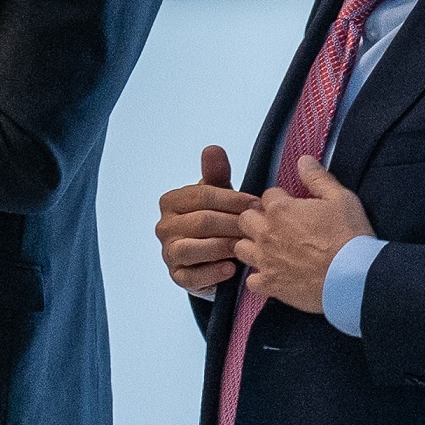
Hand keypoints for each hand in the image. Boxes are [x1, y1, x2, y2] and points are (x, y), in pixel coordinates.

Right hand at [159, 143, 251, 297]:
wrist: (212, 257)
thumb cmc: (217, 220)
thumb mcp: (218, 196)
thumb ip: (216, 174)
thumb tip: (213, 148)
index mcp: (172, 202)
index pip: (201, 196)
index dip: (232, 199)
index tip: (257, 204)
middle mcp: (164, 226)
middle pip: (201, 222)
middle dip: (233, 224)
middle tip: (260, 228)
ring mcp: (169, 252)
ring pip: (193, 248)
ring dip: (223, 247)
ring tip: (245, 247)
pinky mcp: (177, 276)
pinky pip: (193, 275)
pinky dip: (213, 272)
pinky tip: (232, 267)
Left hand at [238, 154, 375, 315]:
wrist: (355, 277)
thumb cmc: (351, 237)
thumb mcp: (341, 199)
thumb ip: (317, 178)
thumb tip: (302, 160)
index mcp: (280, 209)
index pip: (267, 196)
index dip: (280, 201)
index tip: (292, 209)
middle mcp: (265, 233)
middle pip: (245, 219)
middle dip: (258, 220)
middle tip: (278, 228)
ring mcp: (264, 260)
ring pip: (240, 248)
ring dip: (252, 247)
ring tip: (271, 250)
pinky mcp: (269, 284)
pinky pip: (252, 281)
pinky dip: (259, 279)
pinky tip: (273, 276)